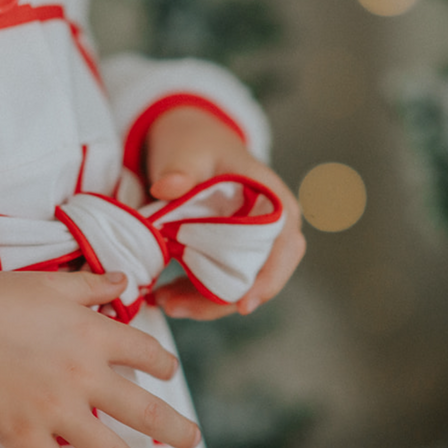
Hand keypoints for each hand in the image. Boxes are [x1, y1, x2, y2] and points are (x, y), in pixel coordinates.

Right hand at [0, 270, 201, 447]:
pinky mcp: (25, 437)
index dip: (165, 365)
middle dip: (177, 430)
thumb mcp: (47, 284)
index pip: (149, 354)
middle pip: (147, 412)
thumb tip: (125, 282)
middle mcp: (85, 376)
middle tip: (192, 440)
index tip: (168, 373)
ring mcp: (56, 412)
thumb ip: (91, 286)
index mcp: (94, 335)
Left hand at [141, 105, 305, 319]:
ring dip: (204, 302)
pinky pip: (220, 282)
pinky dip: (195, 293)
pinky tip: (165, 296)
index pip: (283, 245)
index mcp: (274, 199)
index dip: (268, 278)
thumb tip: (166, 187)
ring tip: (164, 302)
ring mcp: (252, 244)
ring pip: (238, 285)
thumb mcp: (187, 151)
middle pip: (261, 275)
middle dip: (221, 300)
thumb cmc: (196, 143)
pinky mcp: (231, 254)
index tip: (244, 305)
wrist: (190, 141)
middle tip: (175, 306)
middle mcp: (272, 227)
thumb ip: (180, 169)